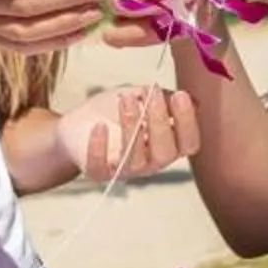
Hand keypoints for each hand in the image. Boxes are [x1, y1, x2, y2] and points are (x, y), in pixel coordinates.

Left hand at [55, 83, 199, 181]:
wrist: (75, 127)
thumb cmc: (110, 113)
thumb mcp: (139, 96)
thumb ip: (163, 98)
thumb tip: (192, 100)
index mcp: (166, 145)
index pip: (188, 143)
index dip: (188, 122)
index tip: (181, 96)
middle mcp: (150, 162)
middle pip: (165, 153)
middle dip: (161, 122)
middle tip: (153, 95)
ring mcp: (125, 169)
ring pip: (135, 158)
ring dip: (133, 127)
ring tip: (127, 100)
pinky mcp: (98, 172)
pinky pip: (101, 165)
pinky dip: (99, 146)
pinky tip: (99, 126)